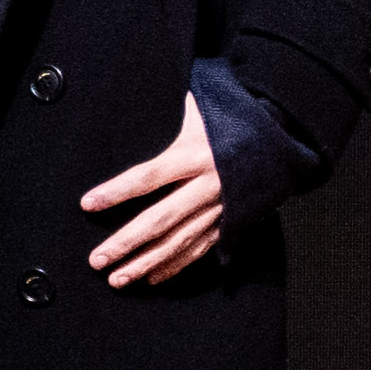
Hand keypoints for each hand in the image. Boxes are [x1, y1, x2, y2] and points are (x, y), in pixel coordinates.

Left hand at [82, 89, 227, 287]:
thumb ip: (177, 112)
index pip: (149, 176)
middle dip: (127, 242)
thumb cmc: (233, 124)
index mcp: (196, 156)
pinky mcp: (230, 223)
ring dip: (146, 263)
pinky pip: (200, 249)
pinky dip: (176, 265)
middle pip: (161, 219)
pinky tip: (152, 278)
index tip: (88, 204)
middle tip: (97, 260)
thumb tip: (156, 90)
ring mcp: (220, 209)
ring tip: (117, 279)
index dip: (118, 191)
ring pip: (179, 241)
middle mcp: (208, 186)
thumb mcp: (204, 113)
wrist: (282, 143)